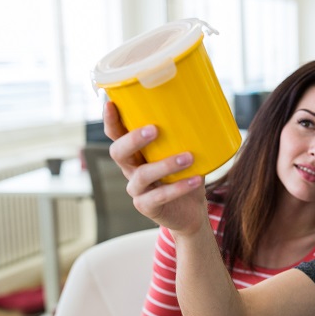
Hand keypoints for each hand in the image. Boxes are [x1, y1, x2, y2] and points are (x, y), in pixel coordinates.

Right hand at [103, 101, 207, 233]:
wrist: (191, 212)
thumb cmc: (185, 176)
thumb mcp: (185, 152)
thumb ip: (186, 135)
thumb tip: (204, 108)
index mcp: (135, 153)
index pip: (115, 134)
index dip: (110, 120)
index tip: (110, 103)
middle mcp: (130, 170)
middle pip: (118, 153)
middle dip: (133, 140)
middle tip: (154, 129)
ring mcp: (137, 190)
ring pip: (142, 175)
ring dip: (165, 164)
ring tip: (188, 158)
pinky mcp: (147, 206)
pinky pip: (159, 196)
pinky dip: (178, 187)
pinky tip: (195, 179)